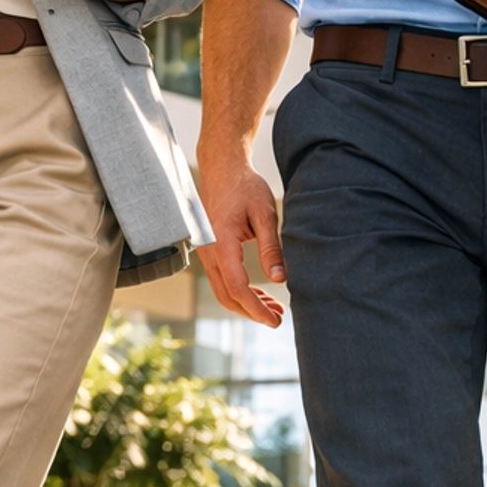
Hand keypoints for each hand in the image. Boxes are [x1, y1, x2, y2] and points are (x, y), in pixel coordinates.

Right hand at [194, 143, 286, 329]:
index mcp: (222, 243)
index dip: (257, 308)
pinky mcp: (208, 249)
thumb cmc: (244, 186)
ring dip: (245, 303)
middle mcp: (208, 250)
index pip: (238, 288)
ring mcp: (205, 251)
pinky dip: (238, 291)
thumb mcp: (265, 214)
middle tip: (278, 318)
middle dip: (252, 312)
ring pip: (221, 290)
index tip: (276, 319)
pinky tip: (257, 291)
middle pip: (226, 295)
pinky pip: (219, 278)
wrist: (222, 167)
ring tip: (272, 307)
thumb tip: (280, 279)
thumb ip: (271, 248)